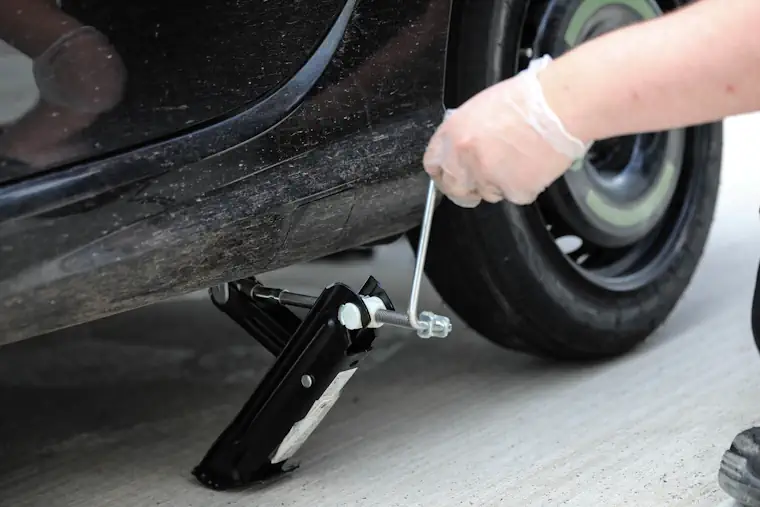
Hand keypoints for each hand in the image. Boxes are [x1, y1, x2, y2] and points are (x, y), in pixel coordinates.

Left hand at [423, 56, 588, 207]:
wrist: (560, 106)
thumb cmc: (529, 99)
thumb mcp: (482, 108)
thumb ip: (465, 133)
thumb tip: (462, 149)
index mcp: (453, 134)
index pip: (433, 164)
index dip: (443, 172)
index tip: (450, 176)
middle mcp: (464, 159)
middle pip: (455, 188)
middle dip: (466, 188)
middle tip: (484, 178)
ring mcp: (488, 177)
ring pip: (488, 193)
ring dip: (500, 183)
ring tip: (521, 158)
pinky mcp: (513, 191)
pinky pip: (516, 196)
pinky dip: (526, 185)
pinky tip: (535, 163)